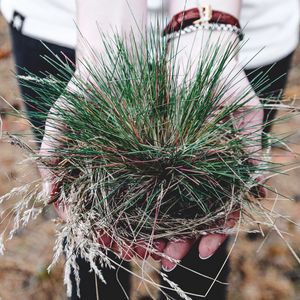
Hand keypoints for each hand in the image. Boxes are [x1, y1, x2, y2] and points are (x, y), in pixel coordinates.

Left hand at [156, 30, 264, 270]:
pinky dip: (145, 201)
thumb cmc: (223, 79)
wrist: (193, 52)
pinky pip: (150, 178)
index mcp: (223, 166)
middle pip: (193, 212)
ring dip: (162, 227)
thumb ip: (249, 147)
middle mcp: (198, 168)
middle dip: (183, 238)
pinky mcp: (153, 147)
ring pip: (170, 202)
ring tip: (150, 249)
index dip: (216, 231)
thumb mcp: (244, 111)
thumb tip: (255, 185)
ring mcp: (175, 159)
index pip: (222, 208)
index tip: (204, 249)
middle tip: (169, 259)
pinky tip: (135, 218)